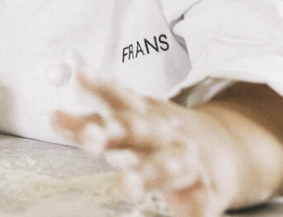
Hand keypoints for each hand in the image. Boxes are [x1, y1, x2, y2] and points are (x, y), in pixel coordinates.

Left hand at [51, 74, 237, 216]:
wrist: (228, 149)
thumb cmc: (163, 138)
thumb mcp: (131, 124)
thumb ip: (92, 123)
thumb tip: (53, 117)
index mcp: (146, 116)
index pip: (121, 97)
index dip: (101, 87)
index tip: (81, 78)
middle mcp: (166, 135)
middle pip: (139, 131)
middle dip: (113, 133)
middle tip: (88, 139)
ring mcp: (187, 162)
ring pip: (167, 166)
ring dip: (146, 174)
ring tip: (124, 185)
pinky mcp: (206, 190)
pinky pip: (202, 201)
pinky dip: (196, 210)